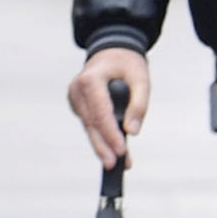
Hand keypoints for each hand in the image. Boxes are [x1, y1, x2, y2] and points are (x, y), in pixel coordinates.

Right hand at [68, 50, 150, 167]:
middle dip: (104, 146)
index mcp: (90, 80)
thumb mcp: (141, 77)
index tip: (122, 150)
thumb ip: (139, 103)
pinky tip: (111, 151)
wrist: (113, 52)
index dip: (110, 134)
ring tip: (116, 164)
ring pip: (89, 127)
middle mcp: (77, 91)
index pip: (100, 113)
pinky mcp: (79, 105)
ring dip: (102, 146)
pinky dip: (101, 136)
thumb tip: (133, 132)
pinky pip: (90, 123)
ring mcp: (75, 99)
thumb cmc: (127, 63)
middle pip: (91, 124)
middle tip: (115, 165)